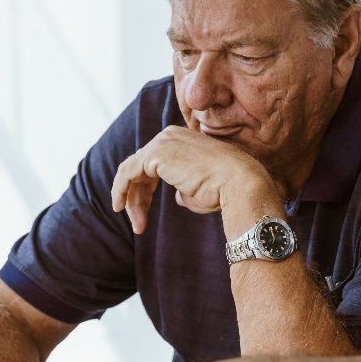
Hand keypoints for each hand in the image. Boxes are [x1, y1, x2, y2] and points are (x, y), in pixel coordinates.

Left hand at [110, 125, 278, 233]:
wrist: (239, 183)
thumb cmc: (226, 190)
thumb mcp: (200, 190)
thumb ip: (184, 190)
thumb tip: (177, 198)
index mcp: (182, 141)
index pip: (153, 163)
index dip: (146, 190)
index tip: (144, 213)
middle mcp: (170, 136)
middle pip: (140, 168)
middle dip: (137, 197)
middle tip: (138, 224)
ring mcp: (162, 142)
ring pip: (132, 172)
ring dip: (130, 200)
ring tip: (137, 225)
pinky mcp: (155, 154)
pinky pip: (127, 173)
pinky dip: (121, 191)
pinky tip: (120, 208)